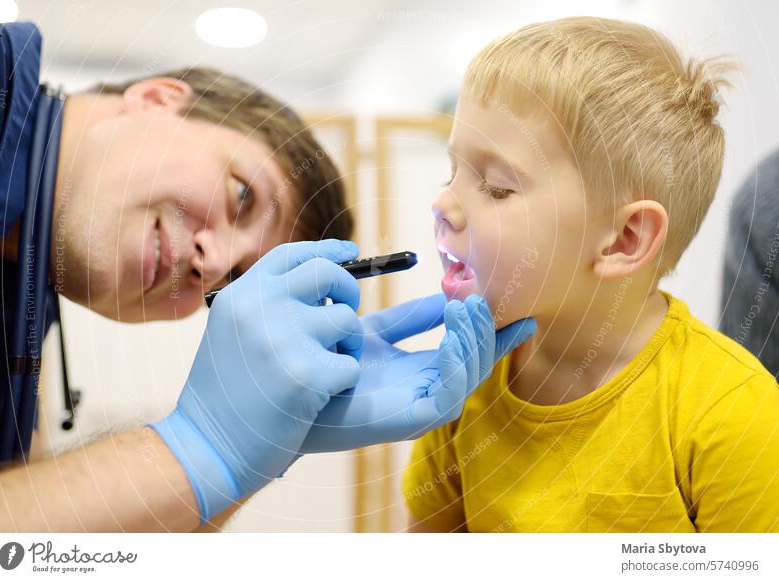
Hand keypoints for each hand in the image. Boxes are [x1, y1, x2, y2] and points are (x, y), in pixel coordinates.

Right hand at [150, 240, 362, 521]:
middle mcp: (261, 308)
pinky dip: (343, 381)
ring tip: (326, 368)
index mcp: (241, 296)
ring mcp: (285, 339)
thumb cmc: (222, 397)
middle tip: (348, 313)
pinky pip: (350, 365)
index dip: (326, 251)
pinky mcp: (307, 374)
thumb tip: (320, 278)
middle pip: (327, 274)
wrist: (206, 449)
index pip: (292, 255)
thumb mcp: (231, 334)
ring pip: (347, 321)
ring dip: (348, 345)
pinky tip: (317, 397)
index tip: (350, 253)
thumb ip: (265, 305)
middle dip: (348, 291)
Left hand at [300, 293, 535, 452]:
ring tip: (467, 309)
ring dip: (474, 342)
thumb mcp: (375, 332)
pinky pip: (448, 395)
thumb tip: (447, 296)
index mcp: (424, 374)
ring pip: (468, 378)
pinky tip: (450, 337)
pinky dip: (456, 365)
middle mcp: (428, 393)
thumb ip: (411, 318)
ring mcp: (421, 410)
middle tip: (482, 299)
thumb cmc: (329, 362)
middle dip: (487, 332)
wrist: (291, 388)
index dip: (496, 332)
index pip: (470, 351)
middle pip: (476, 364)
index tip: (522, 312)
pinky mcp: (411, 422)